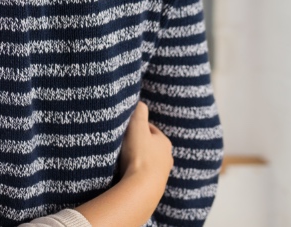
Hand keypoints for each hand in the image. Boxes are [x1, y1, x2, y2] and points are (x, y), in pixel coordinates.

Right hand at [74, 101, 173, 226]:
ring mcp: (162, 173)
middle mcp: (167, 157)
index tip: (127, 128)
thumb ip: (139, 113)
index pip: (151, 130)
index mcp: (164, 142)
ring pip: (148, 160)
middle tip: (123, 142)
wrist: (142, 186)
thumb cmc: (139, 155)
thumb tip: (141, 103)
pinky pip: (144, 173)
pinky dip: (137, 170)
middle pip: (151, 146)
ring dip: (138, 158)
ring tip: (123, 157)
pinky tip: (127, 171)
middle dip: (139, 143)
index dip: (139, 127)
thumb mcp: (137, 128)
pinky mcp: (154, 184)